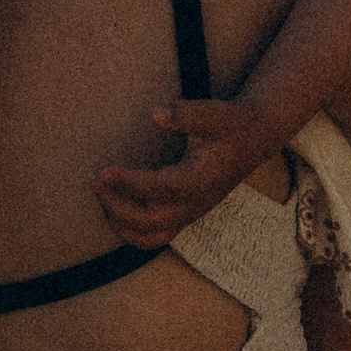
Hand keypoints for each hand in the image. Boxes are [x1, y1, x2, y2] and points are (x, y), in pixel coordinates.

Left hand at [93, 98, 279, 248]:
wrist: (255, 139)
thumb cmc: (232, 125)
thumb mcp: (216, 113)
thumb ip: (187, 114)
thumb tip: (157, 113)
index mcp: (201, 180)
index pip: (160, 189)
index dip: (129, 183)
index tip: (103, 172)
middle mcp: (194, 203)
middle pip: (149, 222)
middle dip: (117, 207)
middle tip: (96, 182)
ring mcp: (190, 213)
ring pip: (149, 237)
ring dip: (120, 223)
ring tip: (102, 195)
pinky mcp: (184, 215)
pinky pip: (153, 236)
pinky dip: (130, 228)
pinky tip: (114, 204)